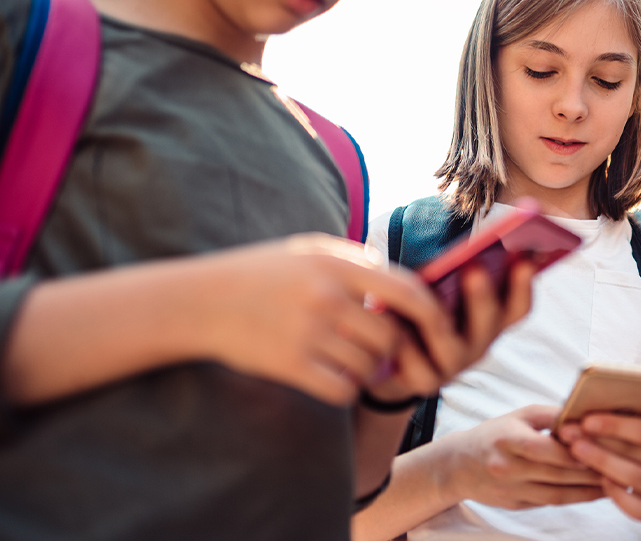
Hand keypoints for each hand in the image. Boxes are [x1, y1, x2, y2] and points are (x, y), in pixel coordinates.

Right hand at [193, 233, 533, 406]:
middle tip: (381, 350)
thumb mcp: (307, 250)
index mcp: (335, 264)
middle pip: (390, 336)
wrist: (199, 302)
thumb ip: (355, 260)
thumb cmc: (259, 273)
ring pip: (367, 365)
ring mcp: (307, 332)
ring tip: (348, 360)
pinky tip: (331, 377)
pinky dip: (345, 389)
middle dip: (393, 349)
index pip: (406, 289)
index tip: (441, 326)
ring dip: (367, 370)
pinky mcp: (290, 365)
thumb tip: (397, 275)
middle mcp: (325, 297)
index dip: (431, 312)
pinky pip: (341, 389)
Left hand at [365, 255, 535, 402]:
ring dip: (440, 321)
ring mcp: (454, 366)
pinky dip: (402, 339)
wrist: (389, 360)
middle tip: (474, 269)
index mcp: (491, 320)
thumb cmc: (418, 310)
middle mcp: (479, 344)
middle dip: (482, 296)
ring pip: (453, 346)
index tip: (525, 258)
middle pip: (490, 323)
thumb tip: (465, 253)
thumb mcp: (439, 289)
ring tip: (422, 297)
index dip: (524, 285)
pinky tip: (386, 315)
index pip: (518, 307)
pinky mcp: (425, 383)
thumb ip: (455, 275)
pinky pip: (415, 361)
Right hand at [441, 405, 603, 508]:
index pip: (548, 449)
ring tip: (612, 483)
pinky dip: (573, 498)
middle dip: (590, 472)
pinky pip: (550, 503)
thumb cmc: (494, 435)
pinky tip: (592, 492)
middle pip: (557, 474)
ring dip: (587, 491)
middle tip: (619, 466)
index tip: (603, 447)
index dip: (576, 450)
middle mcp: (508, 468)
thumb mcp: (519, 416)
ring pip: (557, 494)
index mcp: (508, 440)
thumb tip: (584, 417)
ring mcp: (511, 490)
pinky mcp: (516, 506)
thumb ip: (552, 415)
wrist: (458, 465)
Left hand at [557, 398, 640, 524]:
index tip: (586, 417)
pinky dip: (615, 494)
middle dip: (599, 440)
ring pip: (633, 477)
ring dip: (600, 462)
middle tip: (569, 432)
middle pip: (635, 452)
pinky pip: (635, 507)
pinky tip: (599, 480)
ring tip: (575, 450)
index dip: (616, 424)